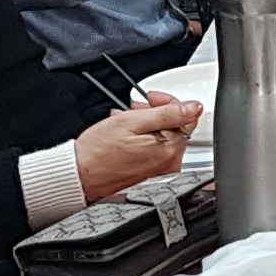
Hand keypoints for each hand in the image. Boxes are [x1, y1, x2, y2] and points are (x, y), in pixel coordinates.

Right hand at [73, 93, 198, 197]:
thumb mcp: (132, 121)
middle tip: (134, 110)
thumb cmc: (99, 151)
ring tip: (125, 122)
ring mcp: (162, 172)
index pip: (186, 115)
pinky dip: (143, 139)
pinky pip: (155, 151)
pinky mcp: (152, 176)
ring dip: (147, 124)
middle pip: (175, 126)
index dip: (167, 102)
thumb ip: (167, 114)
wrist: (80, 175)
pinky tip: (127, 136)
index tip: (150, 99)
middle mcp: (170, 164)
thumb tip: (194, 107)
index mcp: (169, 149)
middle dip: (155, 113)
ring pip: (164, 137)